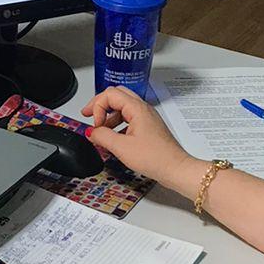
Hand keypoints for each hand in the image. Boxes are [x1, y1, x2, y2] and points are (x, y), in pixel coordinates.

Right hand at [81, 87, 201, 192]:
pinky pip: (129, 119)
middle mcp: (143, 109)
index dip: (97, 107)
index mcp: (137, 108)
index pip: (110, 94)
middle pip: (117, 96)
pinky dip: (117, 125)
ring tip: (101, 131)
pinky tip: (113, 138)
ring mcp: (146, 118)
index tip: (94, 124)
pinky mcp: (148, 128)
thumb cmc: (156, 158)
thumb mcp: (121, 148)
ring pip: (122, 108)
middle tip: (89, 115)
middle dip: (100, 105)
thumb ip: (102, 136)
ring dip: (109, 116)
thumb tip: (91, 132)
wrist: (174, 168)